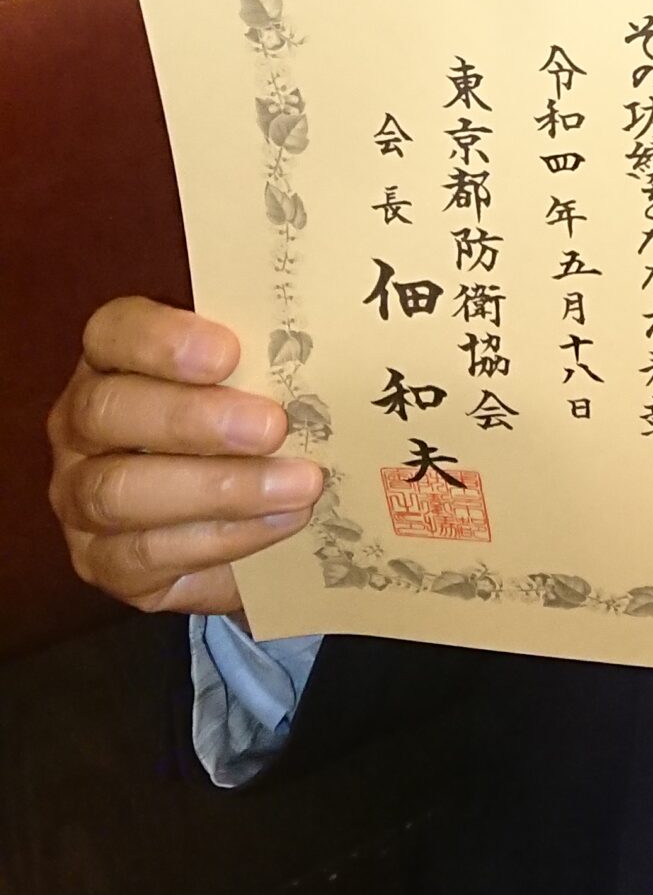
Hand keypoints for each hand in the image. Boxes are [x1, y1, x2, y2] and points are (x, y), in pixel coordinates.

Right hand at [46, 297, 323, 616]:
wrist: (234, 520)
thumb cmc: (246, 427)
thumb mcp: (252, 384)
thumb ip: (267, 364)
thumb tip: (331, 350)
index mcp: (111, 361)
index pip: (113, 332)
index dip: (163, 340)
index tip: (229, 351)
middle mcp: (80, 426)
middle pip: (108, 411)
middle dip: (192, 419)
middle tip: (274, 426)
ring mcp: (79, 497)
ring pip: (120, 492)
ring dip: (219, 489)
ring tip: (298, 484)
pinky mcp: (103, 563)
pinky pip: (148, 554)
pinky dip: (225, 538)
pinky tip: (281, 523)